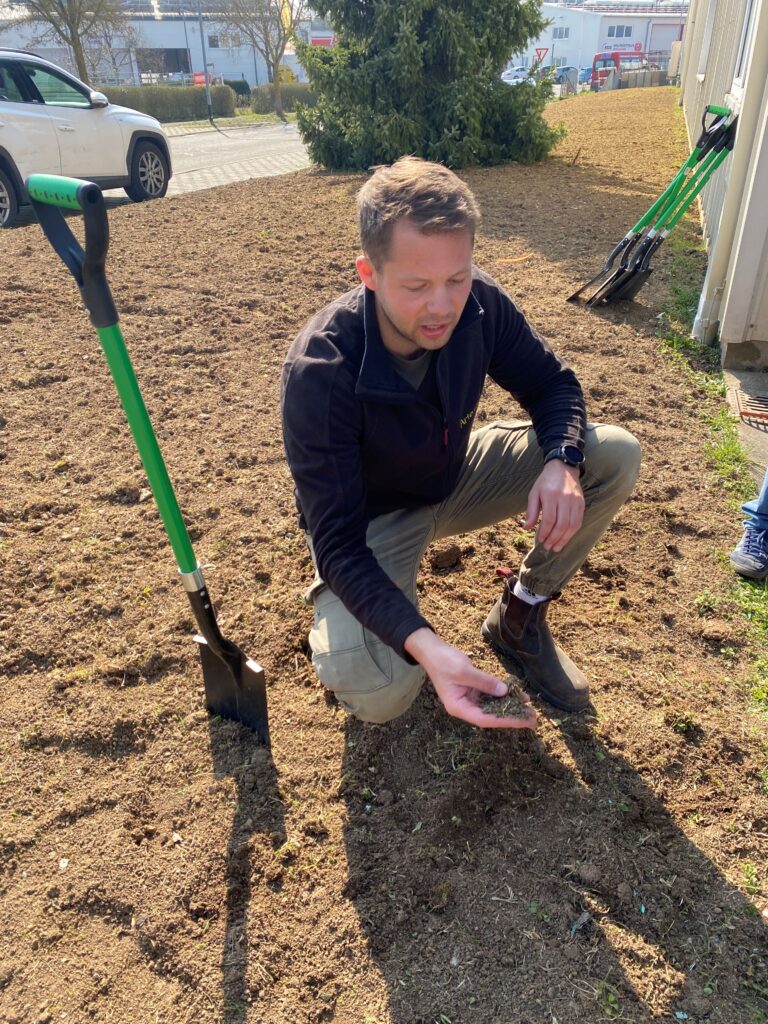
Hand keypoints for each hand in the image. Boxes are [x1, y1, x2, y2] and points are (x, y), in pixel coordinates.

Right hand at [404, 629, 536, 729]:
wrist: (432, 651)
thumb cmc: (443, 661)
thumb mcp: (464, 671)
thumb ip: (484, 682)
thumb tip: (504, 692)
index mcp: (458, 707)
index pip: (484, 718)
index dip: (505, 720)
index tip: (523, 721)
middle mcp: (465, 706)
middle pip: (491, 715)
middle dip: (512, 717)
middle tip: (533, 719)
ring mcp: (469, 698)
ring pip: (493, 706)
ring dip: (510, 707)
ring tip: (530, 709)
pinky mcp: (473, 690)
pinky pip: (491, 695)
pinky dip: (504, 695)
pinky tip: (518, 695)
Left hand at [525, 459, 584, 551]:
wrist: (563, 468)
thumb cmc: (545, 482)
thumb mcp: (534, 493)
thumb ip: (531, 511)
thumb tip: (526, 528)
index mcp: (550, 495)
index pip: (549, 519)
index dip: (545, 532)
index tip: (540, 540)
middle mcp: (565, 498)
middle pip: (561, 524)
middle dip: (554, 539)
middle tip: (548, 547)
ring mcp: (575, 501)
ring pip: (572, 525)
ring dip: (564, 539)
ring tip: (556, 547)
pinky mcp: (582, 503)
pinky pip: (578, 521)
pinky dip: (572, 532)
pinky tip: (565, 538)